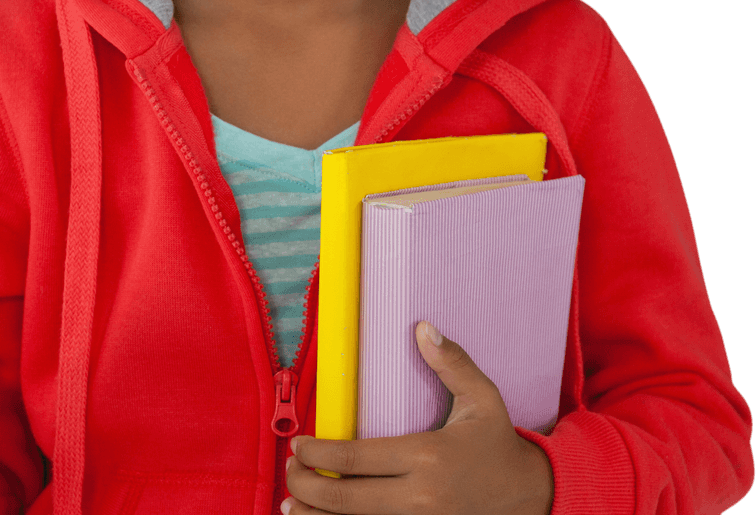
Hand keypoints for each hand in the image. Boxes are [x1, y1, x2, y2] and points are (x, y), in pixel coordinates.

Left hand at [283, 321, 553, 513]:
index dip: (320, 453)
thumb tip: (422, 327)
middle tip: (288, 471)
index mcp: (428, 457)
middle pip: (347, 498)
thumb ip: (451, 363)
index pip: (358, 459)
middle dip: (307, 486)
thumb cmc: (499, 445)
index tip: (298, 445)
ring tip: (289, 505)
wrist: (535, 498)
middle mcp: (421, 498)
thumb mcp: (482, 399)